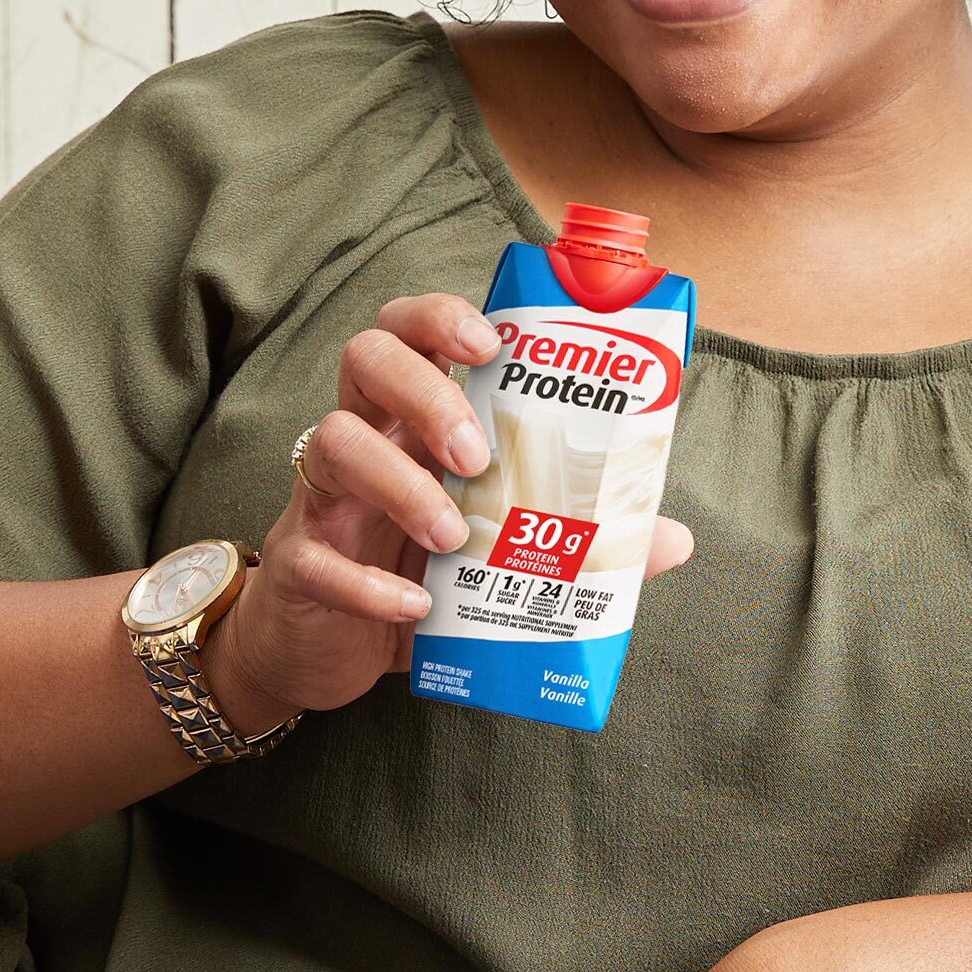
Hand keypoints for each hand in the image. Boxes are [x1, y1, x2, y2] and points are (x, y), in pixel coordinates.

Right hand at [204, 291, 694, 730]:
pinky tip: (414, 609)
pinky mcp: (297, 563)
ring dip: (400, 484)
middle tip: (475, 455)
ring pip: (332, 442)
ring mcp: (323, 498)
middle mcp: (364, 441)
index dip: (441, 318)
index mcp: (412, 422)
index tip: (489, 344)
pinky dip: (368, 583)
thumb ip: (580, 540)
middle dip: (425, 395)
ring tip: (451, 538)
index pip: (411, 332)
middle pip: (365, 360)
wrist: (331, 654)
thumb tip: (674, 538)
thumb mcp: (499, 558)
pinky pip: (317, 554)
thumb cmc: (418, 581)